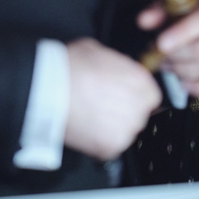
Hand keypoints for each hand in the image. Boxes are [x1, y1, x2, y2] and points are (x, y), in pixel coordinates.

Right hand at [64, 38, 160, 159]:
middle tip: (105, 102)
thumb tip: (119, 71)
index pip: (151, 94)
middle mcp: (137, 107)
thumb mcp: (100, 52)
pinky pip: (112, 145)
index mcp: (139, 81)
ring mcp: (125, 129)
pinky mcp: (110, 147)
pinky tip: (88, 125)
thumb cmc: (69, 67)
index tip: (126, 93)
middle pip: (140, 113)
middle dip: (125, 108)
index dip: (136, 93)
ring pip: (126, 130)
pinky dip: (101, 139)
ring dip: (114, 125)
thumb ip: (118, 66)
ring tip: (93, 114)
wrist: (46, 89)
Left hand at [138, 0, 198, 97]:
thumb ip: (157, 11)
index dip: (181, 33)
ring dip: (184, 71)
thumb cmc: (191, 15)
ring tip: (169, 66)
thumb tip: (144, 21)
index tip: (161, 43)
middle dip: (178, 57)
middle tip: (161, 57)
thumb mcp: (173, 6)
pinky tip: (184, 83)